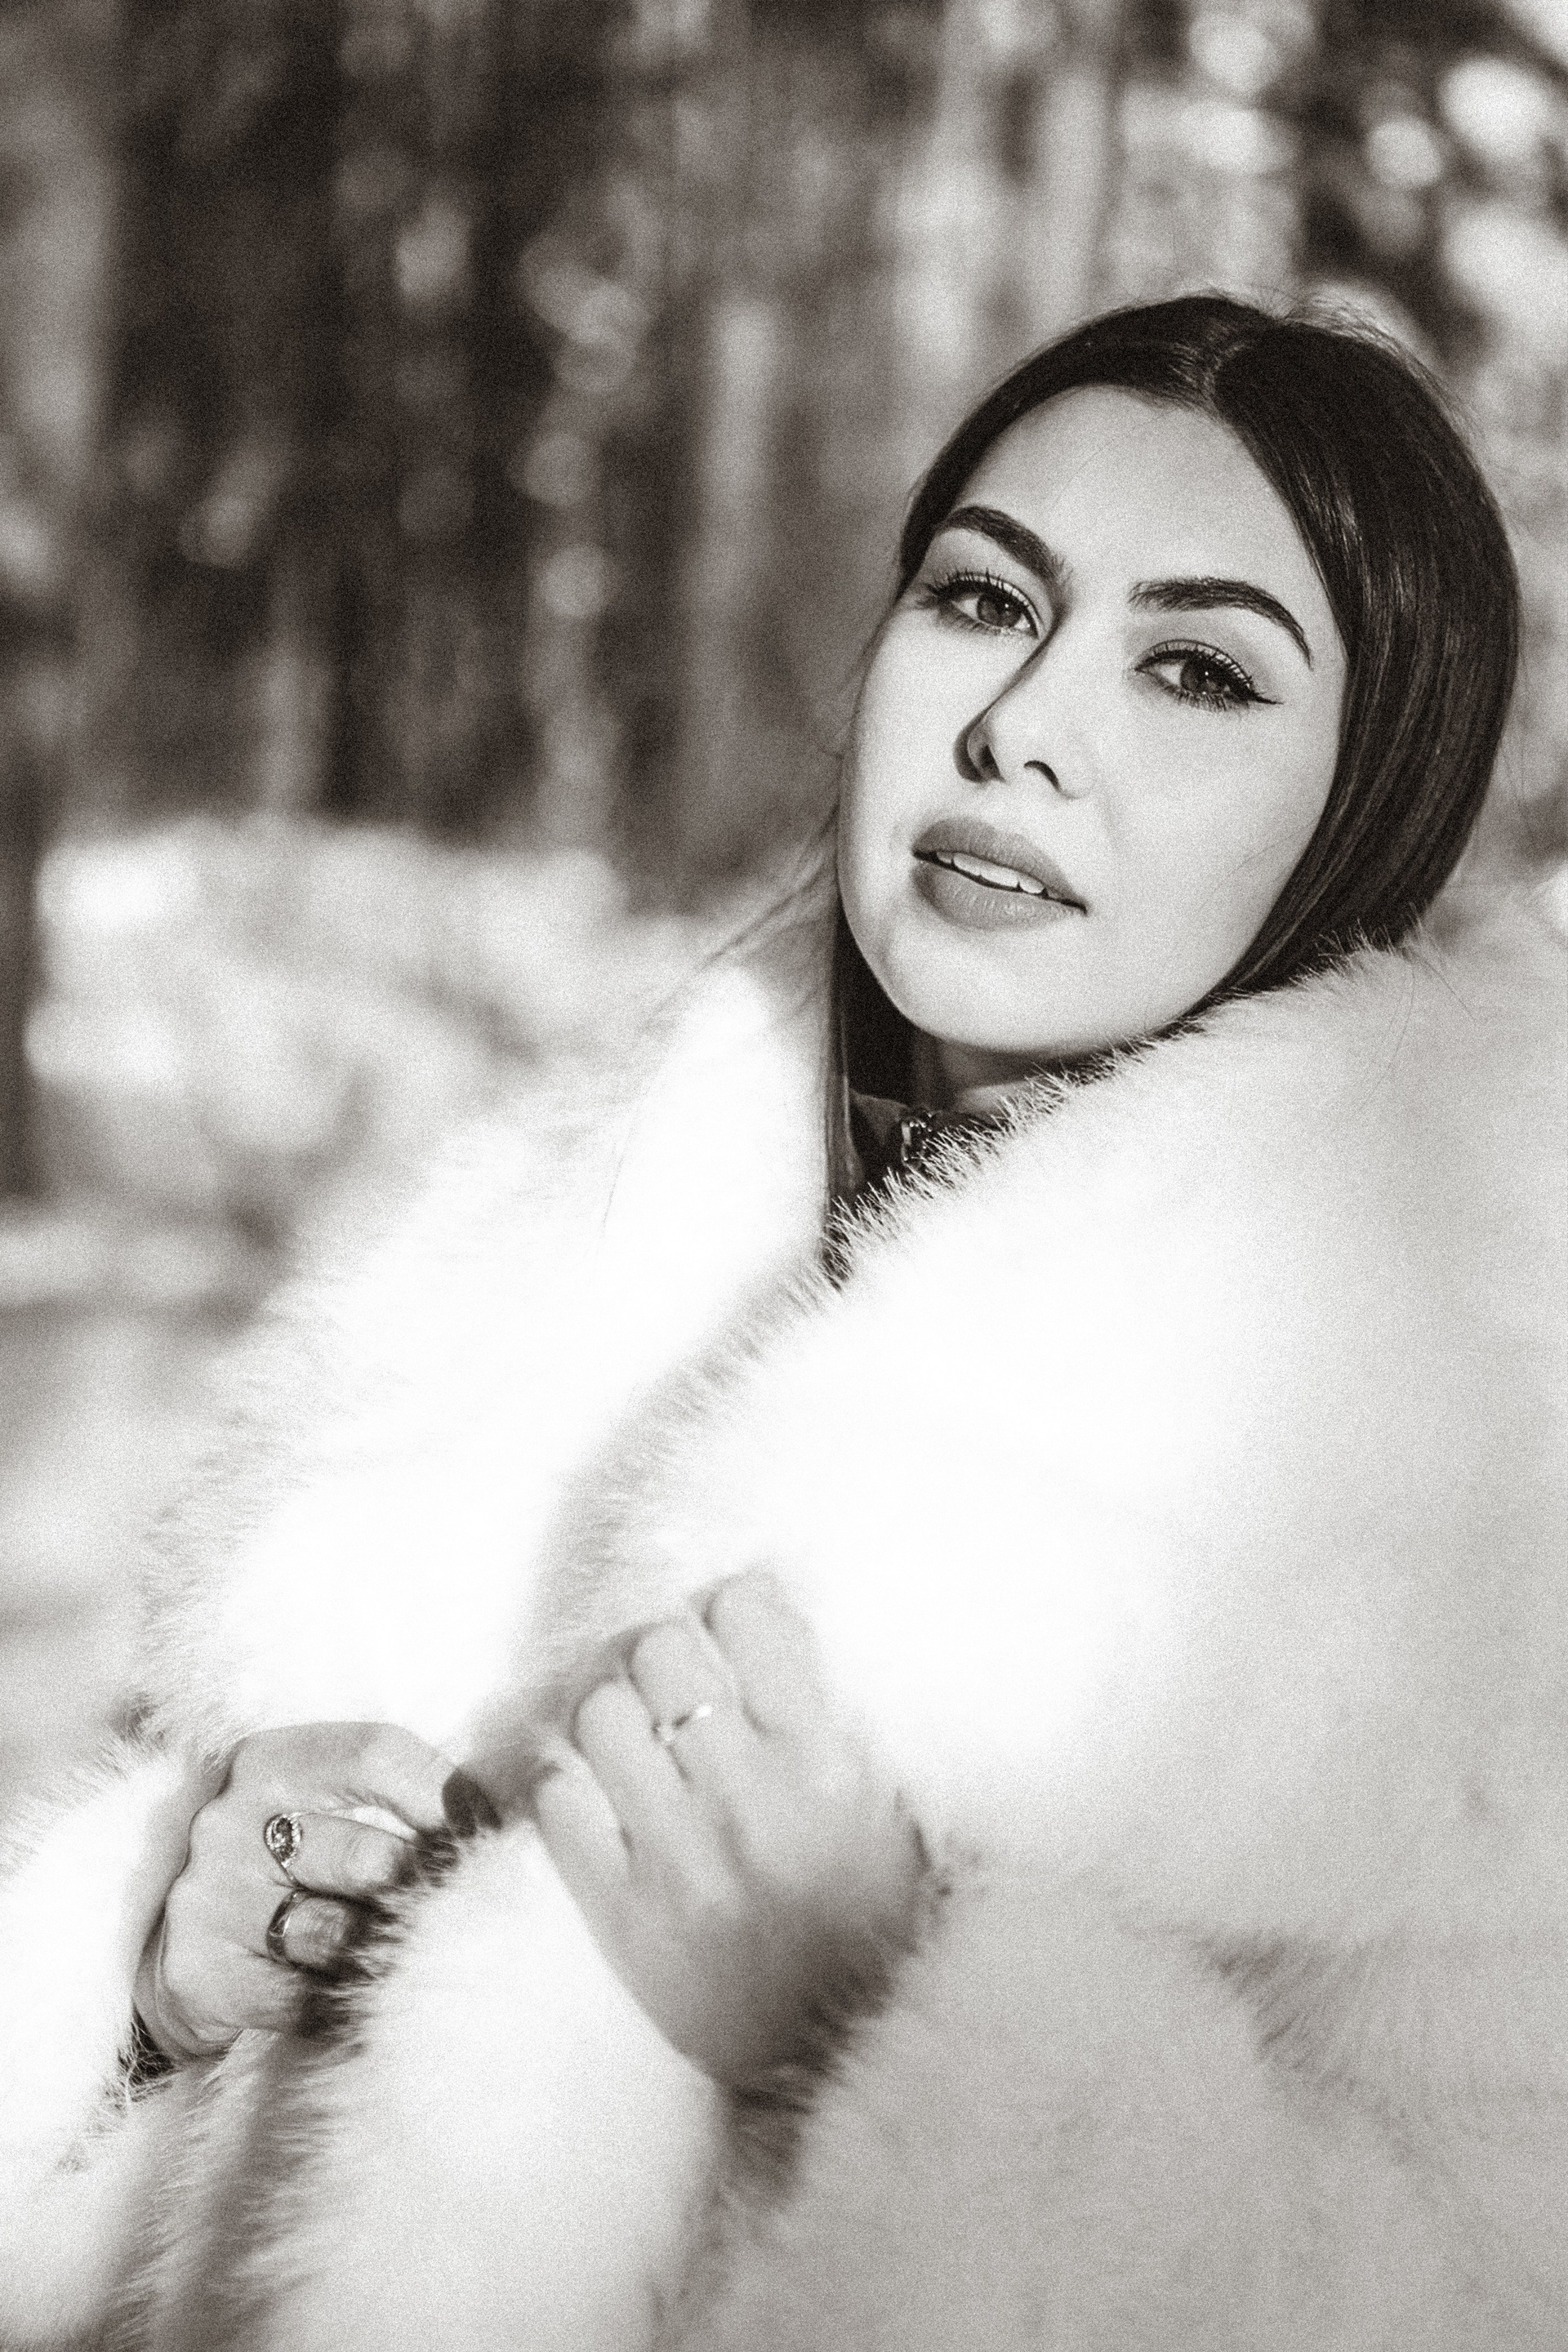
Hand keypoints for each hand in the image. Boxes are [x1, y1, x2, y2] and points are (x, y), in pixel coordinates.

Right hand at [134, 1722, 494, 2061]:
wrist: (168, 1950)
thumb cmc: (278, 1870)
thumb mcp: (315, 1808)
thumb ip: (389, 1799)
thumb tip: (495, 1823)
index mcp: (267, 1760)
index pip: (378, 1753)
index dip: (448, 1793)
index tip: (489, 1833)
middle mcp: (228, 1822)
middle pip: (370, 1856)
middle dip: (427, 1892)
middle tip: (463, 1914)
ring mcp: (210, 1901)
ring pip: (343, 1935)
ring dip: (388, 1953)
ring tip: (410, 1959)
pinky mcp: (202, 1977)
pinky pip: (308, 2000)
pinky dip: (349, 2004)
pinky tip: (365, 2001)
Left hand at [533, 1571, 926, 2085]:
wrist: (844, 2060)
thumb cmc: (879, 1922)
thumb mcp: (887, 1806)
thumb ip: (827, 1718)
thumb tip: (760, 1621)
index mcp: (825, 1764)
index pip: (748, 1613)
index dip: (735, 1608)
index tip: (736, 1632)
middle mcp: (746, 1800)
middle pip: (660, 1650)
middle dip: (668, 1655)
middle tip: (680, 1688)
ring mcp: (677, 1859)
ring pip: (598, 1714)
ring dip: (615, 1713)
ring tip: (637, 1741)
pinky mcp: (621, 1916)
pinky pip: (557, 1803)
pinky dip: (572, 1787)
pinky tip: (605, 1802)